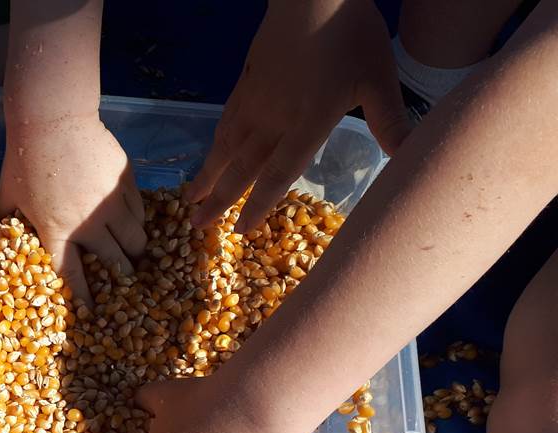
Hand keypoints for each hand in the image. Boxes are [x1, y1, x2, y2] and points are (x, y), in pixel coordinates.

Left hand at [0, 113, 146, 304]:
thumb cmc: (23, 158)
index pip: (74, 275)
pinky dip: (139, 220)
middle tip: (124, 277)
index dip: (85, 297)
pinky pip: (140, 211)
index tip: (93, 312)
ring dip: (135, 249)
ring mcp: (112, 203)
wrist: (52, 119)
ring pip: (136, 239)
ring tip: (134, 250)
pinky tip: (134, 220)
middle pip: (116, 261)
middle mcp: (89, 224)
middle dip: (122, 274)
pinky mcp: (126, 183)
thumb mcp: (8, 195)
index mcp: (57, 232)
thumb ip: (7, 221)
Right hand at [188, 0, 412, 232]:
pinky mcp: (248, 82)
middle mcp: (274, 118)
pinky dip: (215, 142)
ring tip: (191, 198)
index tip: (241, 231)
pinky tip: (210, 151)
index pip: (278, 174)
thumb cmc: (351, 34)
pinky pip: (226, 120)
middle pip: (241, 167)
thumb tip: (408, 159)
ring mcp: (256, 100)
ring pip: (226, 146)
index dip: (258, 204)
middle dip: (219, 200)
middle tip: (196, 226)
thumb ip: (390, 122)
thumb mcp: (380, 79)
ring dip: (208, 175)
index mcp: (307, 123)